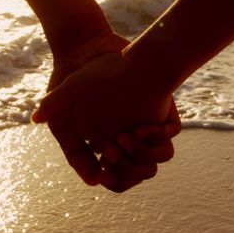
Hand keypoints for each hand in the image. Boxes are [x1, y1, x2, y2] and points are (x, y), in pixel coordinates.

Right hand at [45, 30, 178, 189]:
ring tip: (124, 139)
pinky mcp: (162, 108)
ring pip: (158, 155)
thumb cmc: (71, 88)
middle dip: (130, 170)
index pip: (121, 179)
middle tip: (112, 153)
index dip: (116, 181)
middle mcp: (131, 139)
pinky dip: (159, 135)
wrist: (87, 50)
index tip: (103, 174)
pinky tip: (141, 128)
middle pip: (142, 171)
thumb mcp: (62, 122)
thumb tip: (93, 182)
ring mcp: (147, 124)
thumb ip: (73, 151)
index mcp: (110, 148)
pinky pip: (170, 132)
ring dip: (144, 155)